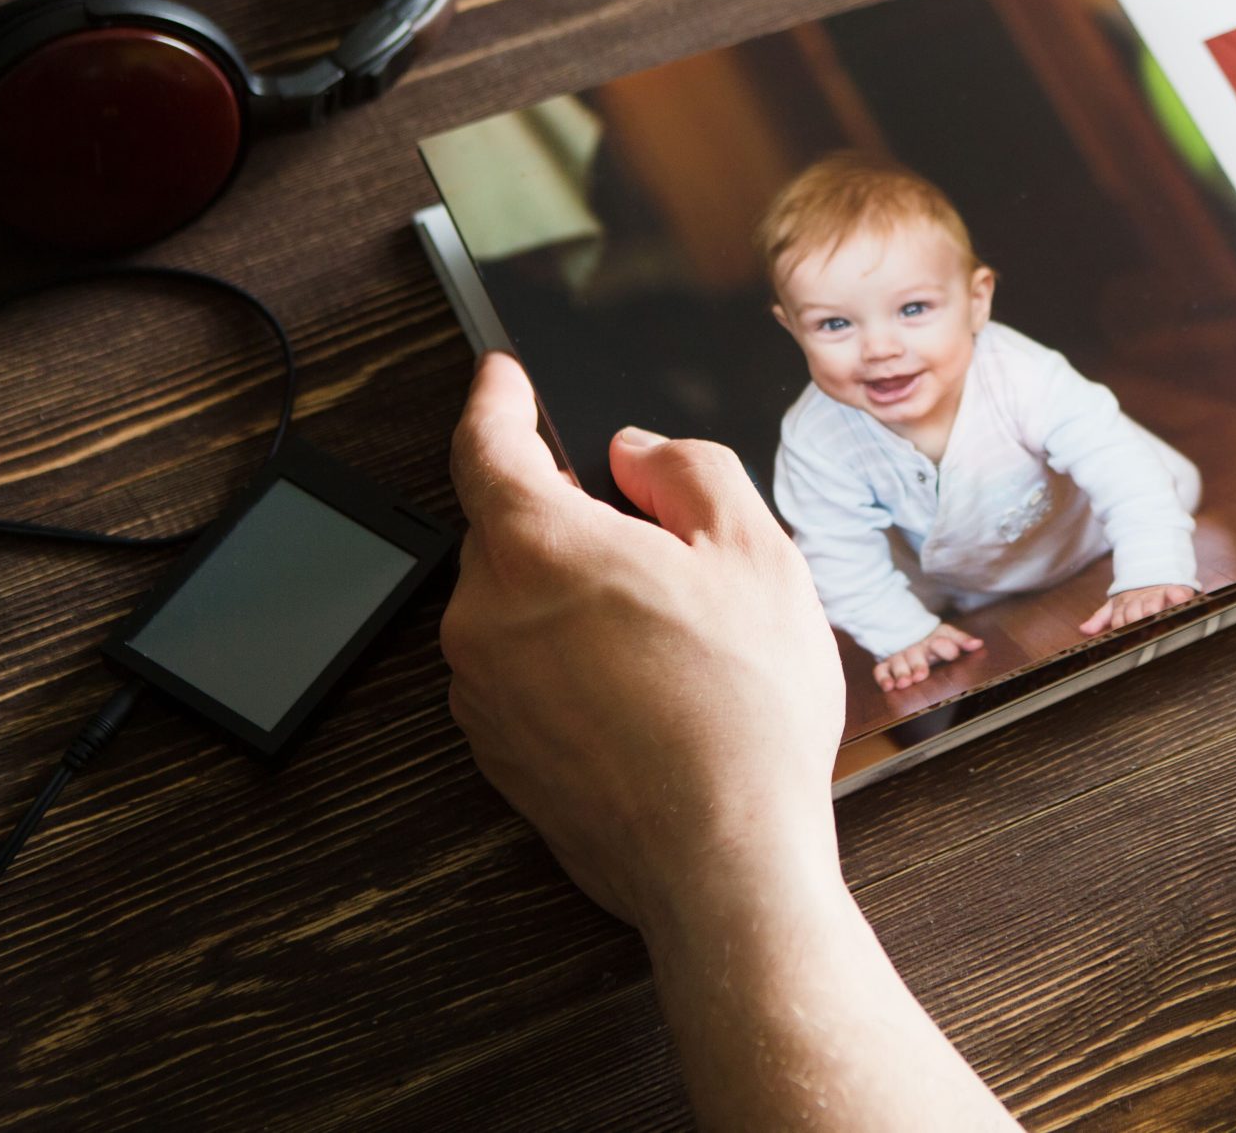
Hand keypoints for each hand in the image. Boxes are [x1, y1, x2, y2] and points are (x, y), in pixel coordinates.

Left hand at [444, 354, 844, 934]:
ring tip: (673, 629)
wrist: (722, 859)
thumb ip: (687, 471)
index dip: (495, 399)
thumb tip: (637, 454)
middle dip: (567, 511)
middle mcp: (484, 616)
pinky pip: (522, 670)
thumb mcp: (753, 554)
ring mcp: (482, 692)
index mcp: (537, 548)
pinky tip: (648, 687)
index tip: (502, 376)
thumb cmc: (743, 709)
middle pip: (507, 527)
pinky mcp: (498, 752)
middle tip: (657, 531)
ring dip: (572, 592)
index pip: (484, 445)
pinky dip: (568, 657)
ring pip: (516, 602)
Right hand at [875, 623, 983, 690]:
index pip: (940, 640)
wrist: (906, 631)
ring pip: (898, 663)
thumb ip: (962, 640)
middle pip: (915, 654)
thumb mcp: (948, 635)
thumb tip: (978, 644)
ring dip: (901, 673)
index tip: (950, 651)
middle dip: (918, 665)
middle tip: (921, 675)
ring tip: (904, 683)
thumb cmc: (933, 639)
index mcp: (933, 639)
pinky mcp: (887, 664)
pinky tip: (888, 687)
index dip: (945, 647)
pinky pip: (881, 670)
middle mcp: (916, 647)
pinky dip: (883, 678)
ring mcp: (900, 655)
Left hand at [1082, 582, 1197, 634]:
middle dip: (1135, 622)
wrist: (1155, 570)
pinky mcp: (1176, 590)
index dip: (1119, 628)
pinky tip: (1176, 598)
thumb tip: (1083, 630)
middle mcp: (1141, 601)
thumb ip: (1101, 618)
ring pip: (1152, 606)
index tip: (1121, 636)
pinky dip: (1176, 596)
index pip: (1118, 620)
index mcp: (1124, 604)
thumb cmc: (1136, 597)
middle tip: (1138, 632)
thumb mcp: (1116, 606)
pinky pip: (1176, 593)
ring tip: (1153, 617)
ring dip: (1152, 611)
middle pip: (1135, 615)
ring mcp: (1158, 595)